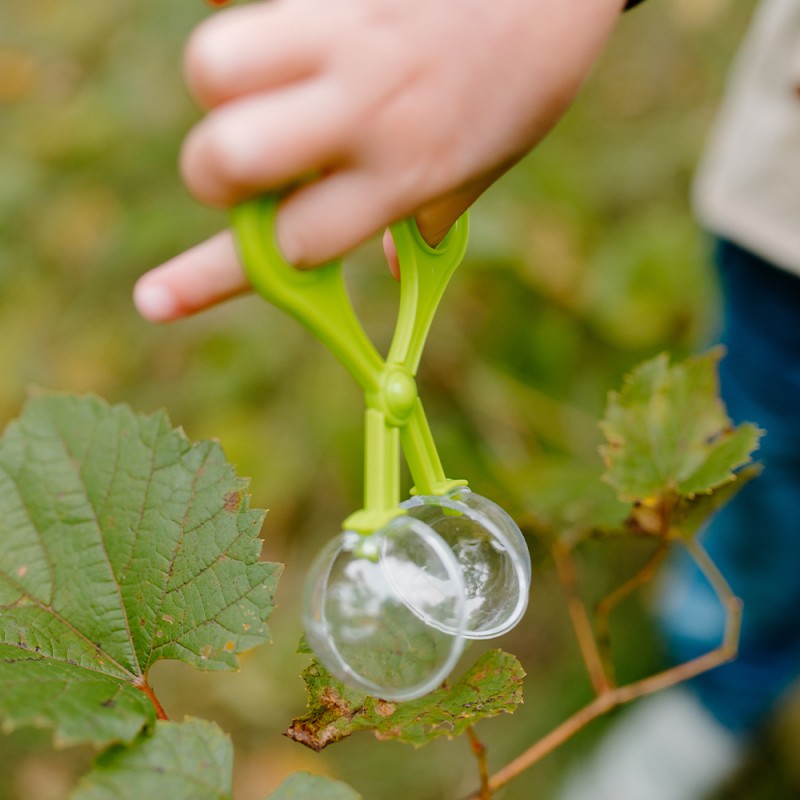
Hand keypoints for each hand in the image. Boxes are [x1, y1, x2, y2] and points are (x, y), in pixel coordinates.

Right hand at [134, 0, 623, 321]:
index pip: (288, 245)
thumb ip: (421, 218)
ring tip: (260, 81)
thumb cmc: (523, 84)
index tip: (153, 301)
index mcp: (400, 179)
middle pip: (225, 160)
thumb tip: (383, 263)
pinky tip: (294, 21)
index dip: (222, 273)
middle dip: (211, 173)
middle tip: (239, 162)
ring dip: (218, 85)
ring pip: (214, 67)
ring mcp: (348, 38)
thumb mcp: (479, 171)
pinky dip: (248, 8)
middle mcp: (367, 115)